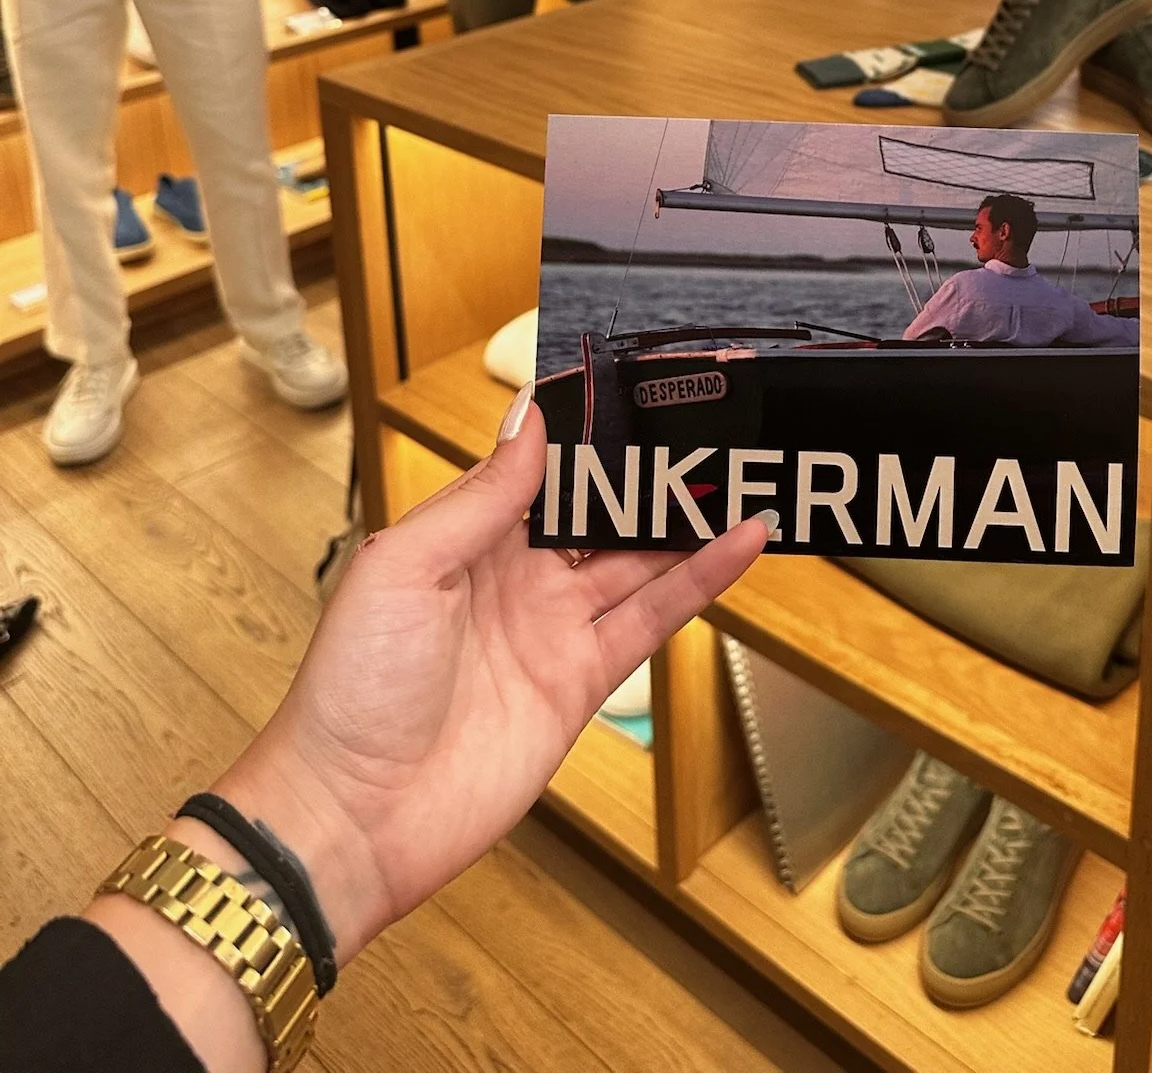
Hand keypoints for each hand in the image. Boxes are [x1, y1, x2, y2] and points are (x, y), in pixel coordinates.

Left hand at [211, 394, 769, 966]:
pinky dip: (700, 581)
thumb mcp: (404, 566)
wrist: (354, 818)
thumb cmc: (352, 688)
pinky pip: (651, 620)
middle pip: (599, 512)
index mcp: (465, 537)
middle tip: (713, 423)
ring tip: (744, 472)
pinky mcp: (582, 682)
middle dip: (649, 473)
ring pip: (638, 559)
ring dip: (688, 520)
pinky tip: (740, 544)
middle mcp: (515, 576)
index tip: (640, 390)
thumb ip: (479, 497)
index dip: (590, 433)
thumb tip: (531, 418)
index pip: (543, 469)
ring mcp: (552, 629)